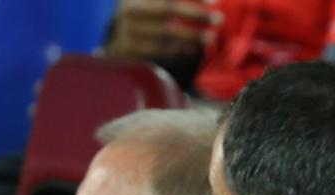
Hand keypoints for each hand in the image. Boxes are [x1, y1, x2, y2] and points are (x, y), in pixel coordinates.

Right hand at [106, 0, 220, 60]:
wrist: (115, 40)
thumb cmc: (142, 17)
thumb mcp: (151, 3)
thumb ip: (172, 4)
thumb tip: (210, 2)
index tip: (214, 2)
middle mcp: (131, 9)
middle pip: (168, 9)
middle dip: (196, 14)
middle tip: (219, 19)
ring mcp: (130, 29)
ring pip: (167, 32)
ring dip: (192, 35)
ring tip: (210, 37)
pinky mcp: (131, 49)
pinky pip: (162, 50)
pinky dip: (180, 49)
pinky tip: (193, 49)